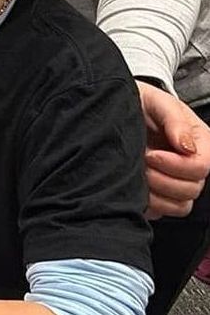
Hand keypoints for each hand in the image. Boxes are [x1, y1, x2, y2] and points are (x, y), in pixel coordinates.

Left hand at [139, 81, 209, 218]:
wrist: (114, 112)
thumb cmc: (140, 104)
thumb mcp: (157, 102)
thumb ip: (174, 120)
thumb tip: (187, 146)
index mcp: (200, 143)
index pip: (201, 167)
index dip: (176, 165)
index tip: (151, 155)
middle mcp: (191, 166)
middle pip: (191, 189)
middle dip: (161, 178)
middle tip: (139, 162)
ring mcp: (175, 182)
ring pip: (180, 205)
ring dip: (154, 193)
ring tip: (135, 173)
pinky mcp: (159, 196)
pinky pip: (161, 212)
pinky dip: (145, 203)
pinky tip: (131, 185)